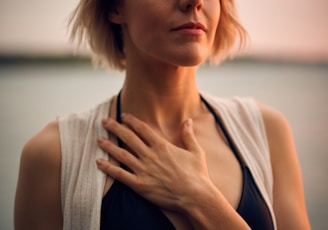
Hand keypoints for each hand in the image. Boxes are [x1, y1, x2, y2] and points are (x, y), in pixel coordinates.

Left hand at [96, 113, 210, 210]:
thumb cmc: (197, 174)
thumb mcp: (196, 151)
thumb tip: (188, 120)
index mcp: (162, 146)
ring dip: (108, 145)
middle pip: (128, 138)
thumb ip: (188, 135)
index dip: (131, 121)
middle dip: (115, 128)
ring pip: (121, 154)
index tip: (123, 115)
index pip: (142, 129)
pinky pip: (120, 175)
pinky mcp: (140, 185)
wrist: (195, 196)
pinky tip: (99, 162)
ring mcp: (144, 170)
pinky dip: (108, 168)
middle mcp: (150, 155)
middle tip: (104, 121)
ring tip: (98, 139)